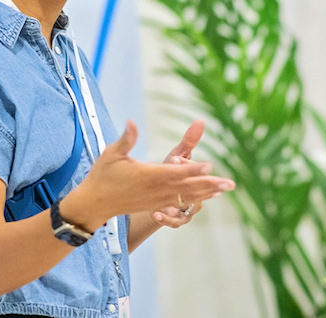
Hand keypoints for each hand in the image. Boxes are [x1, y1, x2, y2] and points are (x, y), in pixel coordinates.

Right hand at [64, 120, 233, 230]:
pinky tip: (207, 198)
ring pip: (187, 196)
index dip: (192, 169)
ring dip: (207, 193)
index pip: (174, 172)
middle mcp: (155, 189)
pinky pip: (180, 203)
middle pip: (187, 187)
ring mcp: (157, 200)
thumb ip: (126, 138)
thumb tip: (131, 121)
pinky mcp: (155, 205)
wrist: (95, 204)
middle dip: (209, 184)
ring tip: (225, 189)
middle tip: (230, 183)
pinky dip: (195, 199)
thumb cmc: (103, 176)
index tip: (209, 166)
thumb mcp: (112, 153)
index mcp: (147, 175)